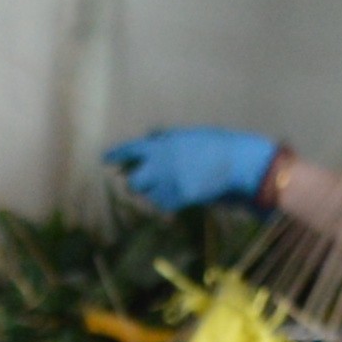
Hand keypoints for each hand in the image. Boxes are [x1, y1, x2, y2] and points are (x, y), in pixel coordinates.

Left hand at [105, 124, 284, 215]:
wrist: (237, 161)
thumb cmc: (216, 146)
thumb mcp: (187, 135)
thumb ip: (166, 138)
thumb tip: (149, 137)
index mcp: (163, 143)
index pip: (131, 149)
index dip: (117, 154)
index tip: (105, 159)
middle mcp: (161, 162)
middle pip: (134, 182)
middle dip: (138, 184)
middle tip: (146, 184)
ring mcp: (170, 181)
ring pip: (151, 196)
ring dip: (158, 195)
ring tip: (177, 186)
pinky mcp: (180, 196)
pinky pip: (166, 206)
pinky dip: (171, 204)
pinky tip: (183, 196)